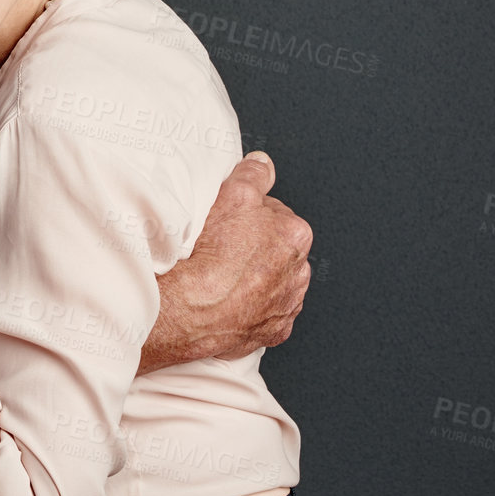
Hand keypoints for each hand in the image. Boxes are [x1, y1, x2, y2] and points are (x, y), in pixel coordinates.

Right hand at [141, 151, 311, 372]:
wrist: (195, 307)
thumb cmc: (213, 254)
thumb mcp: (233, 195)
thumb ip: (253, 175)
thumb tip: (262, 164)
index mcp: (295, 235)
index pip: (274, 215)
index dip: (248, 216)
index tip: (229, 222)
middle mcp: (299, 271)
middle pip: (275, 250)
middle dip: (255, 248)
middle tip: (223, 247)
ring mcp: (287, 303)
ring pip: (272, 282)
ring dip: (254, 278)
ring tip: (222, 275)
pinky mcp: (273, 331)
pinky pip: (264, 314)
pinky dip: (249, 308)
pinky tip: (227, 300)